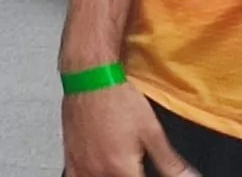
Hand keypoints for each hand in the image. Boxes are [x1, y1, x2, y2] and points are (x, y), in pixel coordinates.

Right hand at [62, 83, 197, 175]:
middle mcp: (98, 170)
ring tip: (120, 170)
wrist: (89, 75)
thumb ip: (171, 163)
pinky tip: (94, 172)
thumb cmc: (117, 98)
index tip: (156, 173)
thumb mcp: (152, 132)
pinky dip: (86, 176)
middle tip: (136, 168)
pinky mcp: (70, 153)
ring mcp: (81, 163)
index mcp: (121, 169)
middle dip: (131, 176)